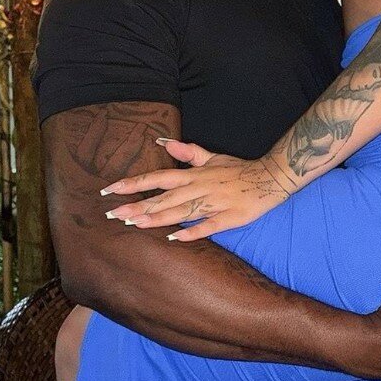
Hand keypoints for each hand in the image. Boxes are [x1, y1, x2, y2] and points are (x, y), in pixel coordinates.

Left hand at [99, 140, 289, 237]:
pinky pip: (207, 226)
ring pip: (181, 211)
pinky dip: (191, 232)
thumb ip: (187, 152)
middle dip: (137, 206)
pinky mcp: (228, 217)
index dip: (134, 183)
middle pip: (164, 197)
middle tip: (112, 214)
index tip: (111, 189)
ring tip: (134, 225)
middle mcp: (200, 188)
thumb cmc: (237, 169)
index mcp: (194, 175)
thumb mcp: (212, 157)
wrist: (269, 177)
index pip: (158, 178)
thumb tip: (162, 142)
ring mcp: (214, 203)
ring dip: (157, 218)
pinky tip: (174, 238)